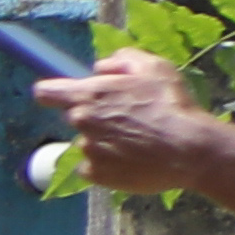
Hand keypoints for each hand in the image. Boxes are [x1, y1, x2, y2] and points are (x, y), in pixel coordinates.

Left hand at [44, 49, 234, 196]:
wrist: (188, 150)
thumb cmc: (171, 104)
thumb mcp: (153, 67)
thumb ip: (122, 60)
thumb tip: (100, 68)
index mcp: (89, 94)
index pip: (47, 92)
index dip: (55, 92)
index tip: (63, 95)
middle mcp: (80, 122)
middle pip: (75, 116)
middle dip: (95, 115)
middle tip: (128, 118)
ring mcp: (86, 150)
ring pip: (88, 142)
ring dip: (103, 141)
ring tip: (137, 141)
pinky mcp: (94, 174)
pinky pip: (93, 166)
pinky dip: (107, 164)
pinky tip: (131, 159)